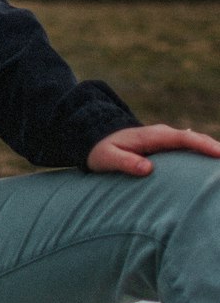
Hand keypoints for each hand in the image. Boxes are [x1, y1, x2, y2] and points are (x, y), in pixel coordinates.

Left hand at [86, 124, 219, 176]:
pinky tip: (213, 161)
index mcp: (151, 136)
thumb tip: (147, 169)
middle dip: (214, 147)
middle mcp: (162, 134)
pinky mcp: (166, 145)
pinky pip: (189, 146)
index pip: (182, 138)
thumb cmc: (101, 151)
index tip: (219, 153)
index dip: (202, 145)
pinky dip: (203, 151)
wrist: (95, 138)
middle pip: (194, 138)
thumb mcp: (108, 158)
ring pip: (194, 141)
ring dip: (211, 148)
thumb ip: (125, 162)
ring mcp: (165, 138)